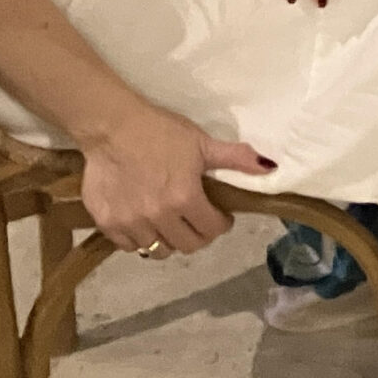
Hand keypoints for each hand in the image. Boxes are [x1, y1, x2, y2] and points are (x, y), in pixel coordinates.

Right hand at [80, 101, 275, 257]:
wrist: (112, 127)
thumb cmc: (161, 132)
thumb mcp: (202, 142)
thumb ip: (236, 158)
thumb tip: (270, 167)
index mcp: (185, 198)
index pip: (211, 230)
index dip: (221, 224)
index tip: (220, 216)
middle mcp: (158, 217)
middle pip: (187, 245)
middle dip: (199, 235)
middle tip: (198, 220)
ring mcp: (130, 224)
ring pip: (157, 250)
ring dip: (169, 240)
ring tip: (172, 223)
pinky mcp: (106, 224)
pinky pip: (128, 246)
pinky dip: (139, 240)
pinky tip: (145, 223)